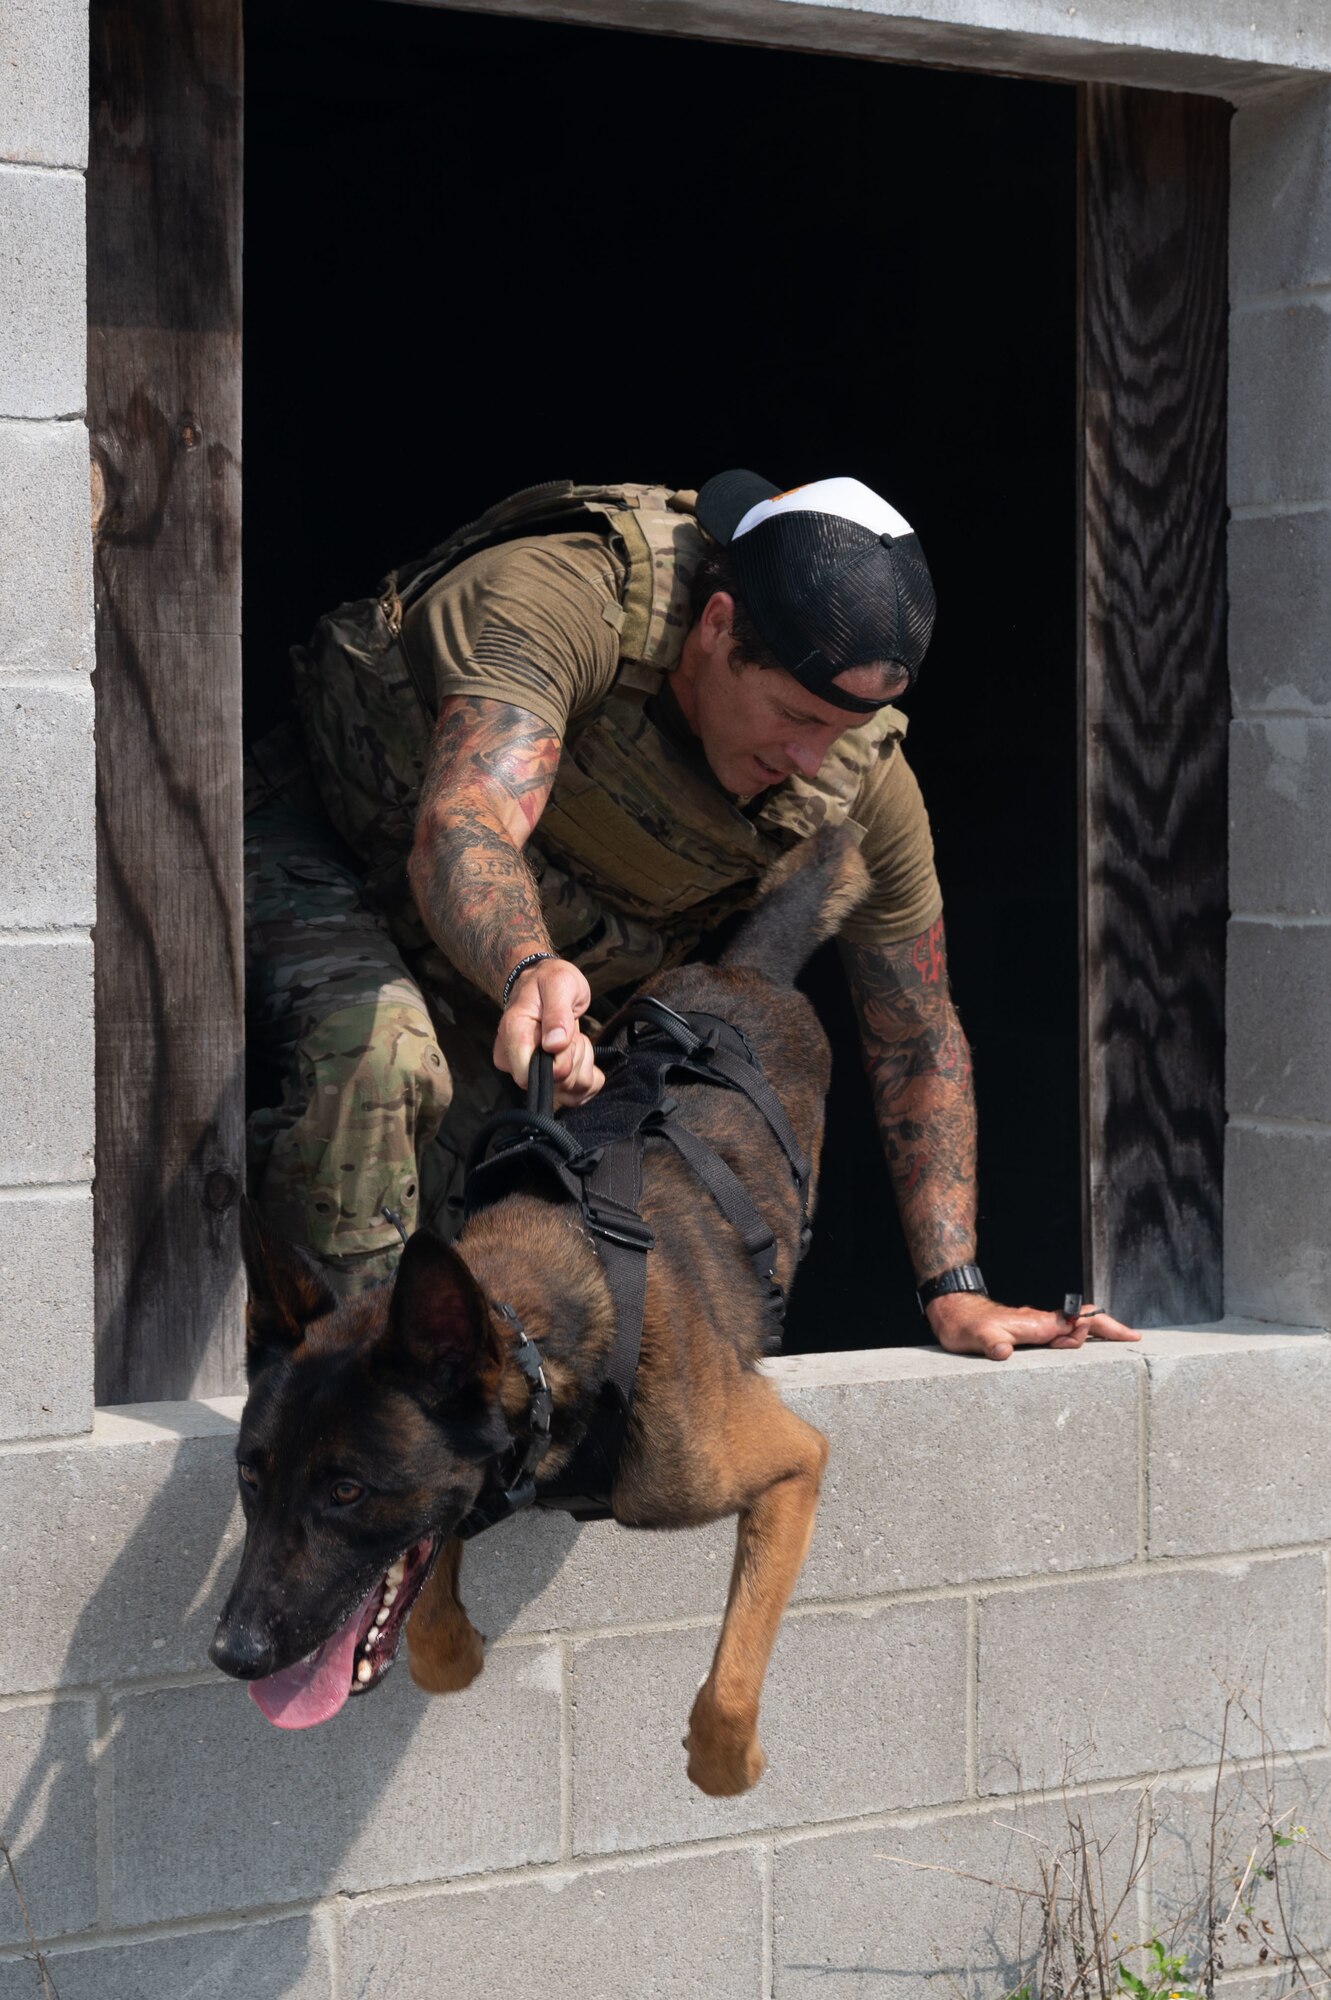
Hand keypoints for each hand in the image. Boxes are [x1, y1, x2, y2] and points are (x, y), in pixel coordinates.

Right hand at [492, 957, 603, 1107]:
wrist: (544, 982)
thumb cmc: (549, 981)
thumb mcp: (559, 984)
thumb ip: (558, 1013)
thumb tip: (554, 1045)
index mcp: (513, 1035)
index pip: (527, 1077)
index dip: (556, 1065)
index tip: (566, 1039)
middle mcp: (514, 1060)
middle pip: (552, 1085)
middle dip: (574, 1059)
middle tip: (572, 1031)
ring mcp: (530, 1072)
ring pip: (568, 1091)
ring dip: (582, 1062)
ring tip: (572, 1036)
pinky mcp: (547, 1079)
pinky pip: (577, 1095)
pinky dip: (587, 1073)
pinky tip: (579, 1051)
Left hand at [926, 1291, 1139, 1362]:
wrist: (953, 1313)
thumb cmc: (965, 1327)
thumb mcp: (977, 1338)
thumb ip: (992, 1344)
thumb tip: (1003, 1351)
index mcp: (1039, 1325)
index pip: (1080, 1323)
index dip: (1105, 1328)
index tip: (1129, 1336)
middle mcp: (1042, 1323)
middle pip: (1084, 1324)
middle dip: (1110, 1329)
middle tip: (1131, 1338)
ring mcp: (1036, 1327)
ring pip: (1073, 1329)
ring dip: (1095, 1334)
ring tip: (1118, 1340)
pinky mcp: (1028, 1332)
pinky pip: (1060, 1334)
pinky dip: (1077, 1339)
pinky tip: (1081, 1346)